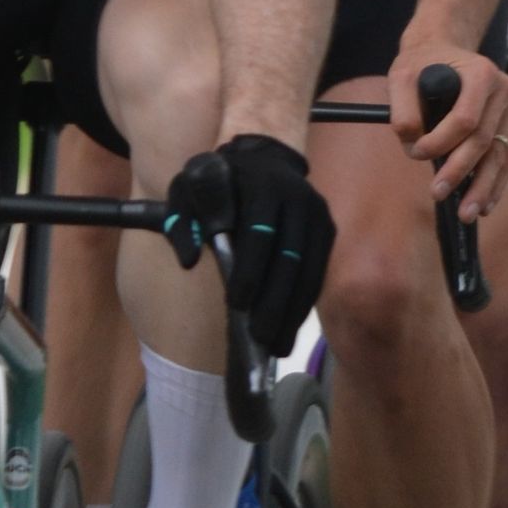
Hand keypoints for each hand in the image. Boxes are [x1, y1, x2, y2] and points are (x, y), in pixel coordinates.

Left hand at [162, 135, 335, 356]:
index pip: (260, 232)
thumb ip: (180, 221)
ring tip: (277, 346)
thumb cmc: (216, 182)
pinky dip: (304, 303)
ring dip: (293, 311)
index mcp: (262, 183)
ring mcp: (317, 213)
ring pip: (309, 270)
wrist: (262, 162)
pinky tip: (290, 329)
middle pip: (289, 257)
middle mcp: (298, 196)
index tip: (237, 303)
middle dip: (274, 302)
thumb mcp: (187, 189)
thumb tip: (189, 260)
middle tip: (259, 337)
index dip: (250, 270)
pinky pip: (318, 272)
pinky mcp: (327, 229)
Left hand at [389, 44, 507, 220]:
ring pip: (500, 155)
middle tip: (437, 194)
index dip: (441, 142)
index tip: (416, 153)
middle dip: (460, 171)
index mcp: (480, 74)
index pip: (465, 118)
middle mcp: (503, 90)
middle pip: (484, 140)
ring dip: (483, 187)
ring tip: (467, 213)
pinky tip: (486, 205)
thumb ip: (401, 109)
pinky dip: (497, 183)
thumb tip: (411, 142)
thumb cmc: (421, 65)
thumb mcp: (400, 76)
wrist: (444, 52)